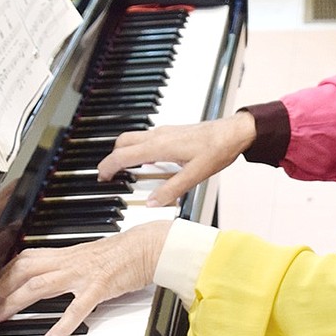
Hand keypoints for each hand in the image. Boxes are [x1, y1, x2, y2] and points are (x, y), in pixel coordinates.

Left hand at [0, 220, 171, 335]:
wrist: (149, 246)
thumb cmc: (125, 252)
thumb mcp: (90, 256)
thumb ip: (69, 265)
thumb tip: (51, 274)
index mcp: (67, 254)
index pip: (26, 258)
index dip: (4, 272)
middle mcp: (70, 261)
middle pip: (24, 271)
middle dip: (0, 288)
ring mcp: (83, 274)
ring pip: (40, 285)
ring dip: (15, 301)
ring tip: (0, 317)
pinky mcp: (99, 288)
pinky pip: (76, 308)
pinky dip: (60, 325)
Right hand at [96, 113, 256, 205]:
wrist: (235, 132)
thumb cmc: (218, 149)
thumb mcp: (195, 175)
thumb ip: (171, 190)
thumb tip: (152, 203)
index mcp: (160, 146)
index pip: (123, 155)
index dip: (108, 166)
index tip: (101, 177)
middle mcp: (159, 135)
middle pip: (123, 142)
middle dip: (111, 157)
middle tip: (108, 174)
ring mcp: (165, 132)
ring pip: (134, 138)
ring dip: (124, 152)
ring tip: (125, 170)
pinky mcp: (173, 132)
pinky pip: (147, 138)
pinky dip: (138, 149)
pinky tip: (148, 162)